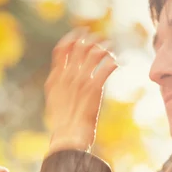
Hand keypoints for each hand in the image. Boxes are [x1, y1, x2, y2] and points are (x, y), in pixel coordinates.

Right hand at [45, 29, 117, 153]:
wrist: (68, 136)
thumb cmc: (63, 123)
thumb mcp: (55, 100)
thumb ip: (59, 84)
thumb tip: (62, 75)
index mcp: (55, 77)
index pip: (61, 49)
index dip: (72, 38)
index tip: (80, 34)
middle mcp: (68, 75)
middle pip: (79, 47)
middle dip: (91, 38)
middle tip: (100, 37)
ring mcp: (81, 80)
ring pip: (94, 53)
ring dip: (104, 47)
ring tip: (110, 48)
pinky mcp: (95, 88)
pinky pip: (106, 67)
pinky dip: (113, 62)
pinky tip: (116, 63)